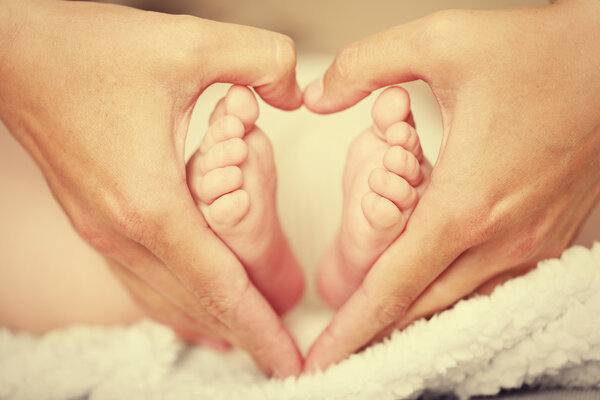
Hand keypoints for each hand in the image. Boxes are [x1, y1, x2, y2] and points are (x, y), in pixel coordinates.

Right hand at [0, 0, 301, 375]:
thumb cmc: (87, 50)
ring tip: (252, 340)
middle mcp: (123, 232)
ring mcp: (104, 232)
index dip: (261, 330)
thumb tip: (297, 88)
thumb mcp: (188, 45)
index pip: (220, 289)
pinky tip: (194, 313)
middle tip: (285, 356)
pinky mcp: (95, 220)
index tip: (291, 364)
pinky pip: (142, 281)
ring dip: (214, 323)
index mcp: (151, 204)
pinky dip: (177, 304)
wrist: (14, 52)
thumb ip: (260, 60)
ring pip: (167, 299)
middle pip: (196, 305)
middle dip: (247, 333)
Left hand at [303, 0, 599, 370]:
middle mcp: (502, 236)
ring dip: (413, 318)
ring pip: (459, 302)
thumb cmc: (540, 51)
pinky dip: (454, 298)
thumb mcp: (441, 42)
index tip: (324, 359)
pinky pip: (493, 286)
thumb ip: (366, 66)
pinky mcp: (549, 235)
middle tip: (338, 352)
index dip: (352, 326)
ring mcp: (531, 242)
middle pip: (422, 308)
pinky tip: (434, 295)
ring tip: (375, 331)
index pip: (394, 287)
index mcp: (465, 202)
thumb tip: (317, 94)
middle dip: (374, 334)